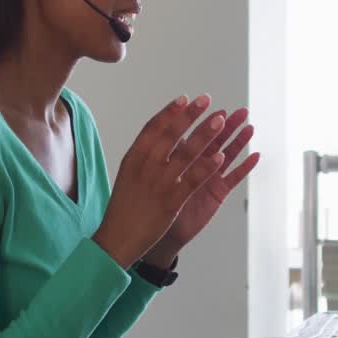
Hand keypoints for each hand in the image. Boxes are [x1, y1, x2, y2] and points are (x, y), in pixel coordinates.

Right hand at [93, 94, 228, 267]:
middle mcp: (145, 167)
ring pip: (186, 154)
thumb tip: (157, 136)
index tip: (185, 98)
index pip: (153, 128)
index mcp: (133, 158)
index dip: (170, 112)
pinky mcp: (171, 202)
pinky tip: (221, 157)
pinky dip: (207, 167)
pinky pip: (193, 181)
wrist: (116, 239)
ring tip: (221, 119)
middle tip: (207, 99)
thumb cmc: (123, 207)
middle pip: (172, 135)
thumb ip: (143, 156)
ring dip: (205, 134)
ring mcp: (159, 184)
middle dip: (191, 115)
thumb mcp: (128, 175)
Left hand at [151, 108, 258, 261]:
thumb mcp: (154, 172)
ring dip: (238, 141)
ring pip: (226, 155)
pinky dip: (244, 167)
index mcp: (181, 156)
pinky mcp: (217, 193)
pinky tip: (255, 156)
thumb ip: (166, 152)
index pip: (194, 133)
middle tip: (240, 112)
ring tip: (249, 127)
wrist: (155, 230)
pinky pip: (233, 178)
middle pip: (214, 140)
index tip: (211, 104)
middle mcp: (196, 164)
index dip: (203, 119)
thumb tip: (169, 128)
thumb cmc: (151, 201)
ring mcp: (208, 177)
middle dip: (227, 125)